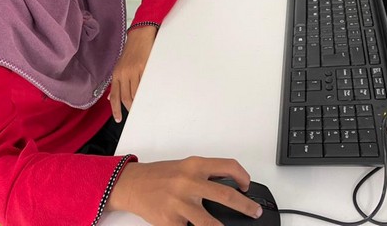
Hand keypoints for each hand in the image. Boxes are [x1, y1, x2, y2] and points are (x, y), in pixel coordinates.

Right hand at [106, 156, 262, 224]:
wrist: (132, 184)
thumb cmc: (160, 176)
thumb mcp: (184, 167)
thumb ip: (205, 175)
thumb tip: (229, 188)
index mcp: (195, 165)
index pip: (228, 166)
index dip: (243, 176)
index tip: (247, 185)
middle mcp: (189, 182)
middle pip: (226, 195)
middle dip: (245, 206)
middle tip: (254, 211)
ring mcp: (179, 203)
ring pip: (210, 223)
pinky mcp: (170, 221)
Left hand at [110, 26, 156, 118]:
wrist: (140, 35)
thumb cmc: (131, 51)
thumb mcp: (120, 66)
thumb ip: (116, 82)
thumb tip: (110, 98)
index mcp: (116, 74)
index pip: (114, 97)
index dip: (115, 110)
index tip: (119, 119)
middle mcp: (123, 73)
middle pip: (125, 97)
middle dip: (130, 107)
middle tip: (135, 113)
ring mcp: (134, 71)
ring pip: (136, 93)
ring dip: (139, 101)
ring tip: (143, 105)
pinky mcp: (144, 67)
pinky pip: (145, 84)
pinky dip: (147, 91)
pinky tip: (149, 94)